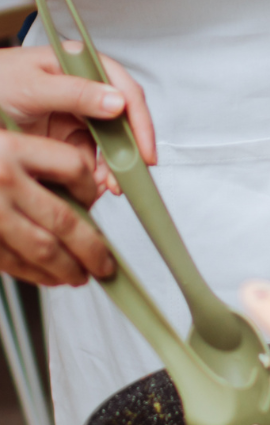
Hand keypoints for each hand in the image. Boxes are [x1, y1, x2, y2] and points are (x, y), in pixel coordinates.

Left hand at [0, 45, 156, 194]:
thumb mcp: (30, 86)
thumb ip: (75, 92)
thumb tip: (117, 102)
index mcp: (79, 66)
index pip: (125, 91)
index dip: (140, 123)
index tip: (145, 153)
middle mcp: (84, 90)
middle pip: (124, 122)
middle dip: (129, 152)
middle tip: (129, 176)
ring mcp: (77, 115)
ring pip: (112, 145)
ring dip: (112, 167)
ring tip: (106, 185)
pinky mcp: (67, 139)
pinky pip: (92, 159)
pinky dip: (95, 174)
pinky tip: (92, 184)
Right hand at [0, 132, 111, 285]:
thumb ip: (32, 161)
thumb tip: (78, 202)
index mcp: (9, 147)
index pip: (74, 168)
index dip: (91, 188)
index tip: (94, 201)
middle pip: (66, 221)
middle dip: (93, 248)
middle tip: (106, 263)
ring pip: (44, 249)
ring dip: (69, 268)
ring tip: (82, 275)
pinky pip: (12, 261)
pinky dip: (36, 274)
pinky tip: (50, 277)